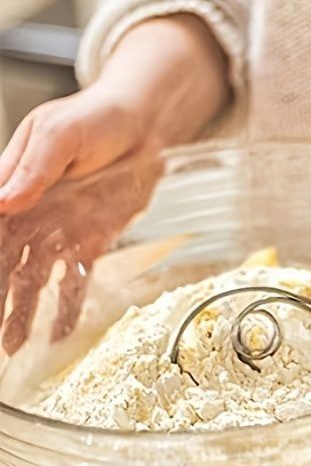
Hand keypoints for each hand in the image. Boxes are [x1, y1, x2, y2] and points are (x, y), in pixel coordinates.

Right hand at [0, 14, 229, 353]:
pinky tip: (59, 333)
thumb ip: (33, 169)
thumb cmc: (95, 120)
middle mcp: (30, 215)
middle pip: (4, 264)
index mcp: (11, 186)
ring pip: (33, 279)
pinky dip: (67, 306)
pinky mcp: (91, 241)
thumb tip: (4, 202)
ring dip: (22, 311)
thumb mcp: (59, 135)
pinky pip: (75, 279)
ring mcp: (60, 231)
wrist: (142, 127)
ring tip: (13, 345)